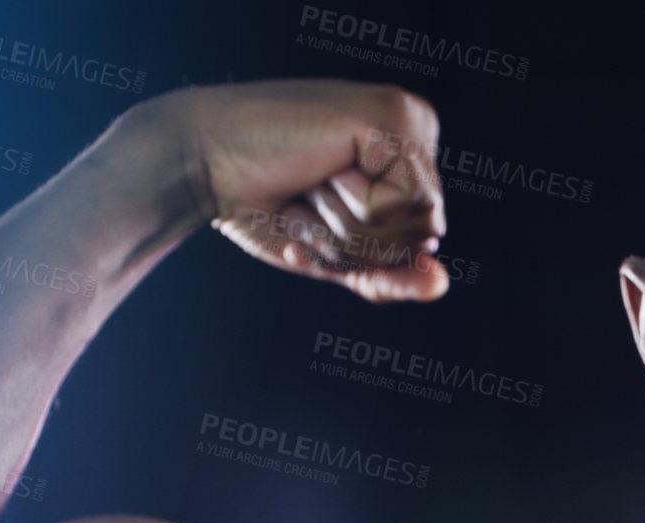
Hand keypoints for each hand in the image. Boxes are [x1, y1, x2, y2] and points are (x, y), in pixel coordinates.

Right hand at [125, 80, 448, 301]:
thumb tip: (440, 283)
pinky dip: (355, 203)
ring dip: (352, 222)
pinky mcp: (391, 118)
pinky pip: (404, 201)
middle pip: (428, 232)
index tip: (317, 211)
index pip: (426, 239)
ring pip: (420, 219)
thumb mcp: (337, 256)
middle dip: (361, 239)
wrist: (203, 166)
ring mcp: (407, 119)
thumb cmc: (264, 206)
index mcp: (408, 159)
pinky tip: (322, 165)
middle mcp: (416, 131)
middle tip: (311, 197)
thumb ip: (389, 277)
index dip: (366, 250)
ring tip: (313, 182)